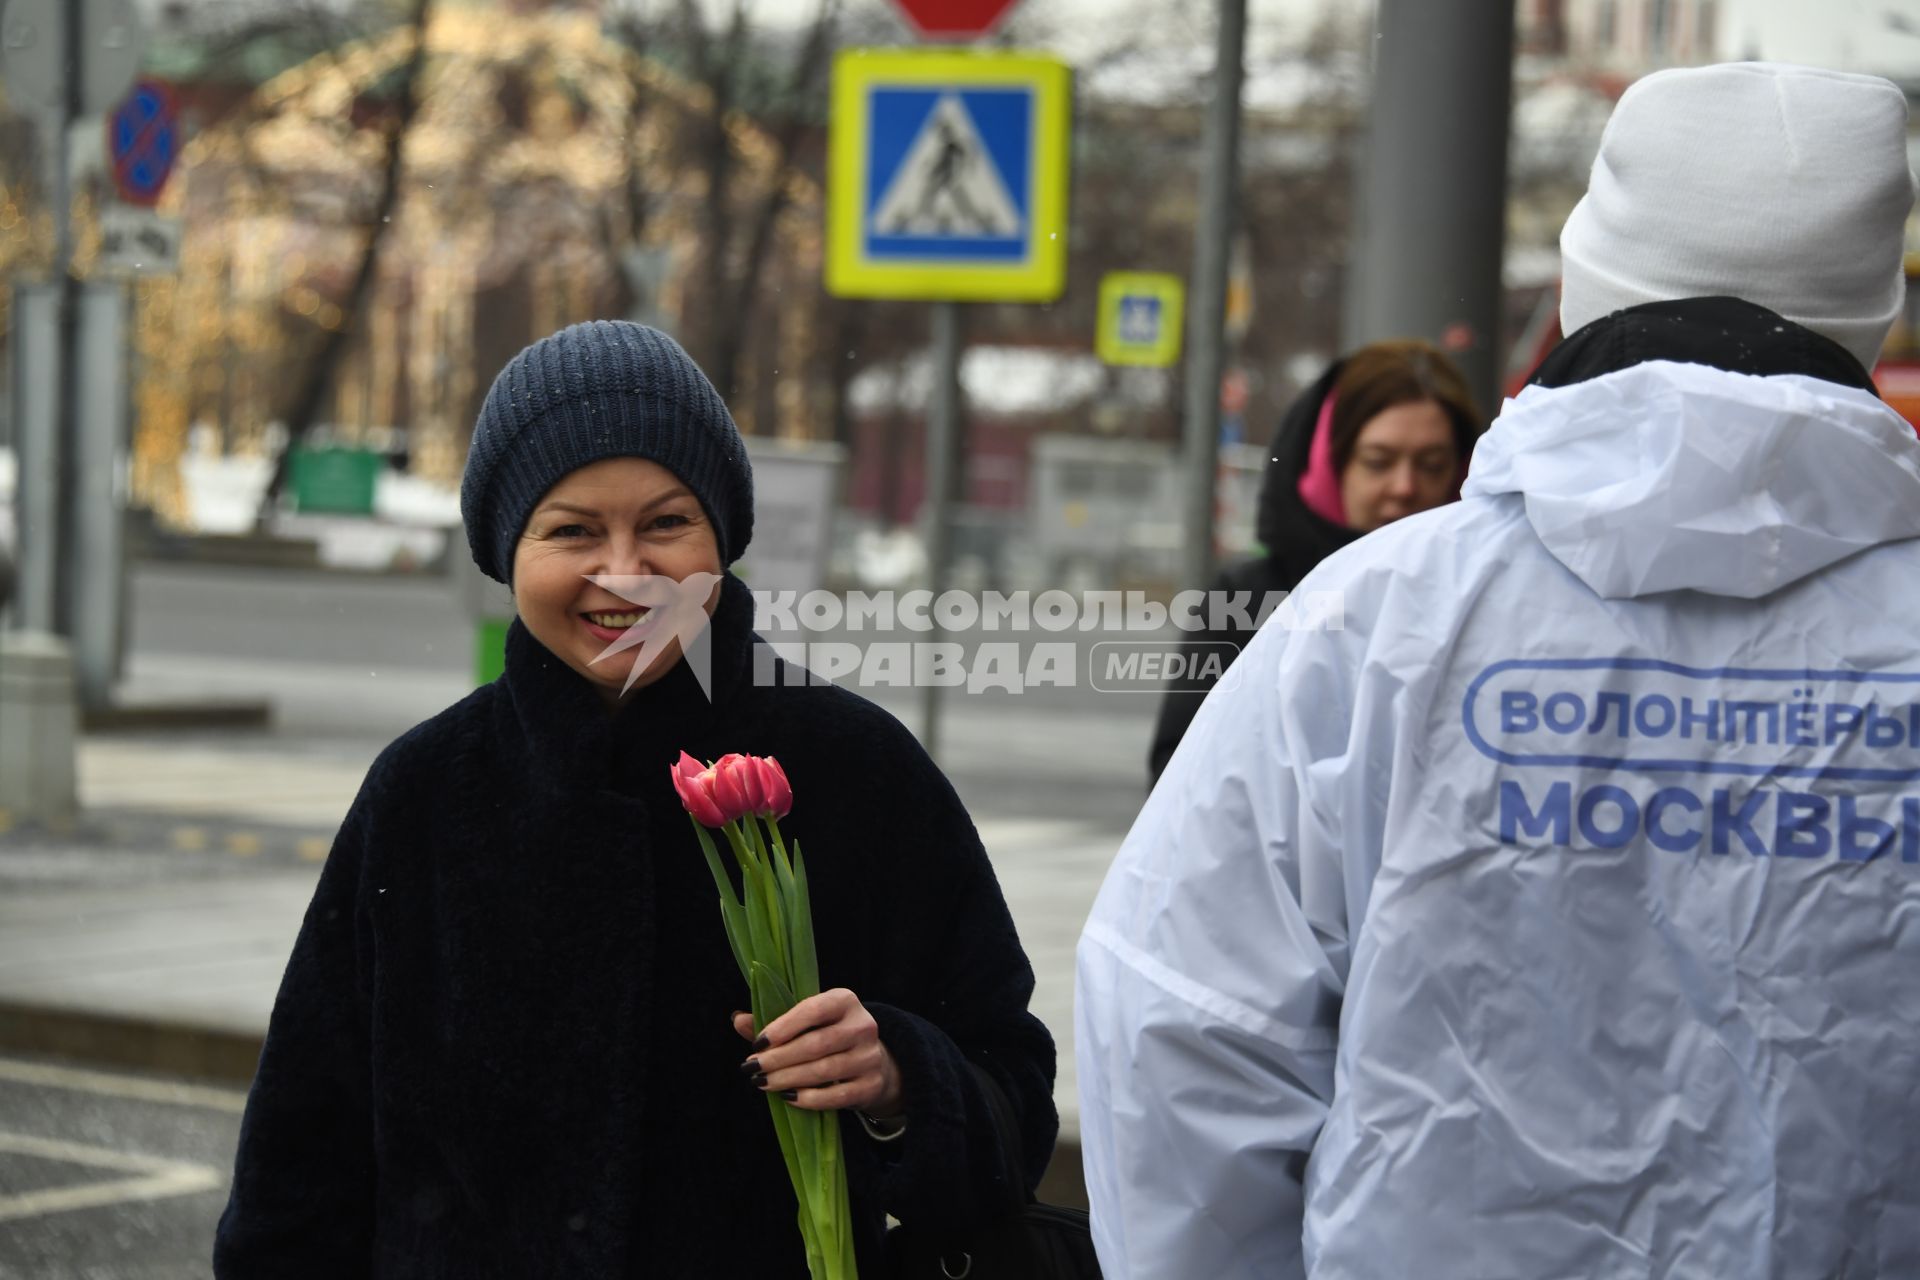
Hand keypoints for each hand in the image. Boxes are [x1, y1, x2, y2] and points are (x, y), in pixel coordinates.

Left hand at [733, 988, 904, 1117]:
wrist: (871, 1062)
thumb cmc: (827, 1036)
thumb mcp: (806, 1023)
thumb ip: (774, 1023)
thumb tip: (738, 1020)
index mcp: (845, 1000)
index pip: (812, 1010)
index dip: (783, 1027)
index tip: (757, 1044)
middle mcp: (863, 1026)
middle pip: (816, 1044)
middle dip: (779, 1058)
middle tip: (752, 1067)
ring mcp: (870, 1057)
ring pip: (823, 1071)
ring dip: (787, 1079)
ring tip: (763, 1082)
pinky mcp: (871, 1085)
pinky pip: (837, 1096)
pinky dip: (809, 1099)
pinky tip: (788, 1097)